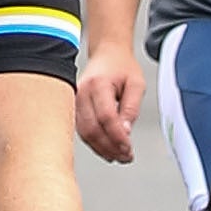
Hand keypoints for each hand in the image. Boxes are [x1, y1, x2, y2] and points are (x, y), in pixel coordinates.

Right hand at [75, 41, 140, 166]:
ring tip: (120, 156)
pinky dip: (95, 143)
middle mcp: (82, 92)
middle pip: (92, 128)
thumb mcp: (137, 84)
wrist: (107, 54)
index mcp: (98, 83)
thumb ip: (131, 108)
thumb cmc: (122, 67)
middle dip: (110, 147)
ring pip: (84, 133)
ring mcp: (75, 100)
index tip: (130, 148)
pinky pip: (82, 130)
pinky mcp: (74, 107)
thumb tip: (125, 133)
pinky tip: (108, 149)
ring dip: (102, 148)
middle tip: (126, 156)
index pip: (106, 117)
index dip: (118, 136)